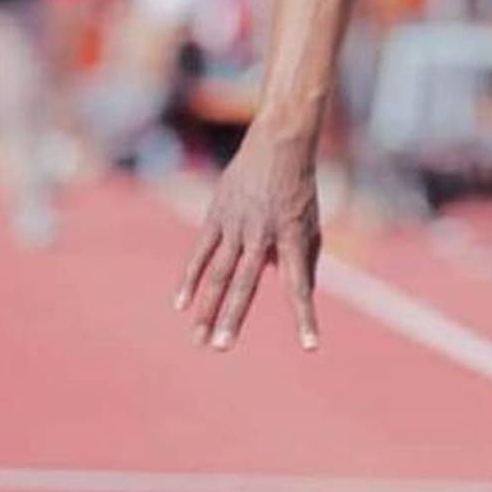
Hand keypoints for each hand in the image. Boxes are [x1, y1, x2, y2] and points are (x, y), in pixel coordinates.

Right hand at [173, 123, 321, 351]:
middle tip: (221, 348)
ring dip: (207, 307)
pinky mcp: (218, 214)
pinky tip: (180, 304)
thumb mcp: (311, 222)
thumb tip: (297, 292)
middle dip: (233, 317)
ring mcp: (237, 224)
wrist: (280, 142)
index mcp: (293, 237)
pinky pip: (201, 251)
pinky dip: (190, 278)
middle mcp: (264, 234)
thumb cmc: (299, 187)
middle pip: (246, 282)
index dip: (305, 317)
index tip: (311, 347)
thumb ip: (302, 259)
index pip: (299, 285)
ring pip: (219, 272)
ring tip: (199, 338)